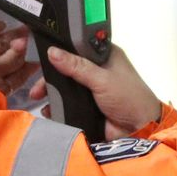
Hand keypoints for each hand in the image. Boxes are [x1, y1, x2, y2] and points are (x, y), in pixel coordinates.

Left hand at [0, 21, 39, 94]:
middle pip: (13, 58)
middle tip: (28, 41)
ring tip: (23, 29)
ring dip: (15, 35)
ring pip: (3, 42)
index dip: (27, 71)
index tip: (35, 64)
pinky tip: (1, 25)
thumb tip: (4, 102)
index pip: (17, 78)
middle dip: (22, 49)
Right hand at [30, 44, 161, 139]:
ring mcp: (91, 88)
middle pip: (66, 68)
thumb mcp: (101, 78)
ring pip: (65, 86)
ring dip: (51, 92)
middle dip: (50, 77)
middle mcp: (96, 69)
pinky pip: (67, 103)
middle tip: (36, 87)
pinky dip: (57, 106)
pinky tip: (48, 111)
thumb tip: (52, 51)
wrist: (140, 130)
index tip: (40, 54)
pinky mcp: (87, 106)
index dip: (59, 49)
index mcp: (104, 55)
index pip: (77, 45)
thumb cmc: (128, 97)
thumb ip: (76, 66)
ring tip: (38, 100)